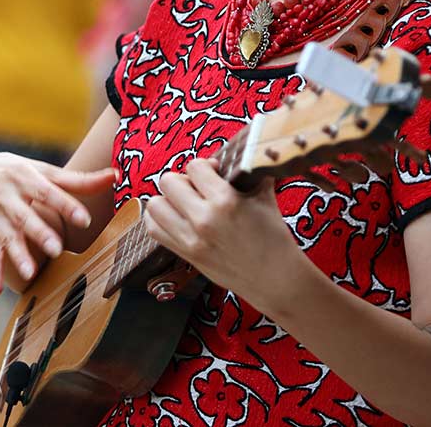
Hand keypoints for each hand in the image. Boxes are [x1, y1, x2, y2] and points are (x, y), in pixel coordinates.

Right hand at [0, 152, 115, 296]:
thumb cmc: (18, 172)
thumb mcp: (43, 171)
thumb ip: (78, 180)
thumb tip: (115, 176)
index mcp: (26, 177)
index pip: (48, 192)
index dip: (66, 206)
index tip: (86, 220)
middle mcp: (7, 196)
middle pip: (25, 217)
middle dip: (39, 233)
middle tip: (57, 249)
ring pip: (6, 237)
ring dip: (18, 255)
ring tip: (30, 273)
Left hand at [144, 160, 299, 312]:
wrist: (276, 279)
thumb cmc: (274, 237)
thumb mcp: (265, 196)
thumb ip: (250, 172)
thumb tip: (246, 151)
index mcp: (226, 201)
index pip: (195, 167)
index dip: (205, 165)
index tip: (215, 173)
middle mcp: (203, 220)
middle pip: (168, 182)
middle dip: (183, 179)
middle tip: (197, 188)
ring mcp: (191, 240)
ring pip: (155, 205)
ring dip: (167, 199)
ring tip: (184, 203)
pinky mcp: (186, 255)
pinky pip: (154, 230)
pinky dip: (160, 219)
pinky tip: (175, 217)